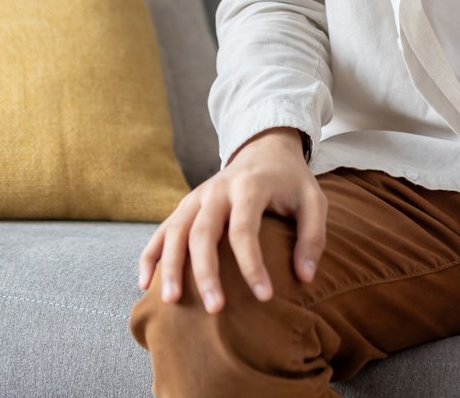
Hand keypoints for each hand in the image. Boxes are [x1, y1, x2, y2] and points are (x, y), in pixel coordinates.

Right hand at [136, 127, 323, 314]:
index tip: (265, 297)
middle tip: (215, 309)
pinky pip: (162, 230)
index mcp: (249, 186)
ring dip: (170, 266)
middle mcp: (217, 190)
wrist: (264, 149)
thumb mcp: (314, 201)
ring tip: (172, 301)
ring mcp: (196, 196)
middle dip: (205, 272)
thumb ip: (313, 237)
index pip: (244, 230)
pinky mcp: (185, 205)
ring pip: (175, 231)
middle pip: (202, 232)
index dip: (252, 265)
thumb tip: (304, 278)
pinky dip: (151, 255)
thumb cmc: (291, 182)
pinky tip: (145, 283)